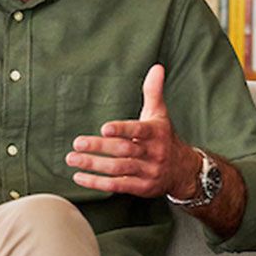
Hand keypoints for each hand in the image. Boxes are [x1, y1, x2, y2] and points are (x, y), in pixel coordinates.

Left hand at [63, 64, 199, 198]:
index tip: (104, 129)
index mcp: (156, 133)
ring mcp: (148, 172)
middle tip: (77, 143)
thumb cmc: (164, 137)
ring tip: (72, 159)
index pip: (139, 131)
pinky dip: (97, 183)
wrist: (183, 170)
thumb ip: (154, 91)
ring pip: (118, 169)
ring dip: (94, 165)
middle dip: (99, 147)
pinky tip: (80, 177)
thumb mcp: (161, 114)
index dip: (122, 130)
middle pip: (124, 150)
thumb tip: (156, 67)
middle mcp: (153, 153)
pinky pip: (117, 186)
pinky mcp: (141, 188)